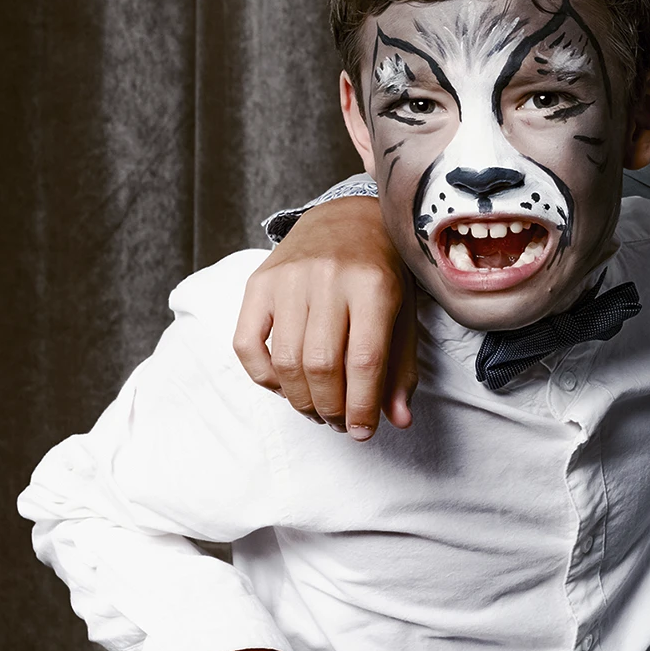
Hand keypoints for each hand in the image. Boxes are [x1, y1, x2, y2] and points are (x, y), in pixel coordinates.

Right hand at [233, 195, 417, 438]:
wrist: (348, 218)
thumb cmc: (382, 272)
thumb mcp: (403, 313)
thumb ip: (401, 367)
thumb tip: (398, 420)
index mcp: (373, 285)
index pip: (364, 361)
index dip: (361, 406)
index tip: (362, 432)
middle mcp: (328, 279)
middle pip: (321, 366)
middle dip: (330, 408)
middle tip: (338, 422)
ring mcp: (288, 279)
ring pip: (286, 361)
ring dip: (300, 400)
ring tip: (317, 409)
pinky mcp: (258, 282)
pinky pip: (246, 344)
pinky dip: (264, 377)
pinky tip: (285, 385)